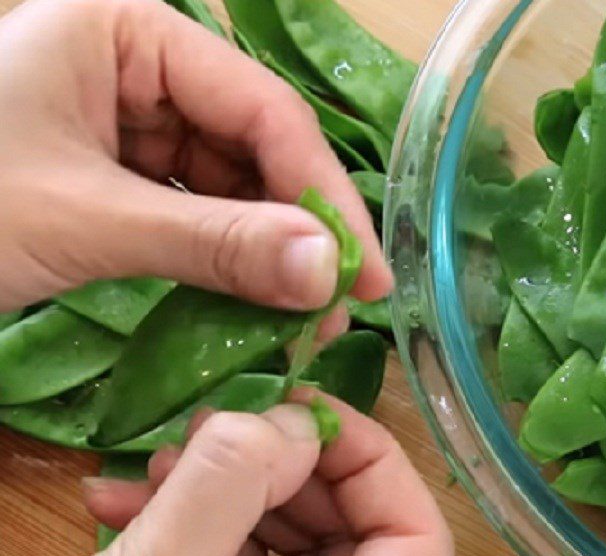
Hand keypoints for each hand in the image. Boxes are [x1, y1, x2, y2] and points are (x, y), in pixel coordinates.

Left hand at [0, 0, 389, 323]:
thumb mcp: (88, 221)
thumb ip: (214, 243)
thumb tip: (328, 273)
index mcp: (129, 32)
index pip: (260, 110)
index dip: (322, 196)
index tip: (364, 278)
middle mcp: (139, 70)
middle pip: (254, 151)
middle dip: (298, 233)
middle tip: (336, 312)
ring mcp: (131, 127)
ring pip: (233, 190)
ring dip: (268, 257)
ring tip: (301, 321)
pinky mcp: (123, 180)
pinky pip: (198, 219)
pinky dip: (227, 265)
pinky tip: (253, 304)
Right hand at [0, 395, 452, 555]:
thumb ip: (231, 479)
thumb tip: (294, 423)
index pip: (417, 543)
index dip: (372, 460)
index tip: (303, 407)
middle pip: (358, 550)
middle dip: (290, 476)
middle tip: (219, 431)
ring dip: (238, 503)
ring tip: (162, 471)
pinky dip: (207, 546)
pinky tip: (138, 511)